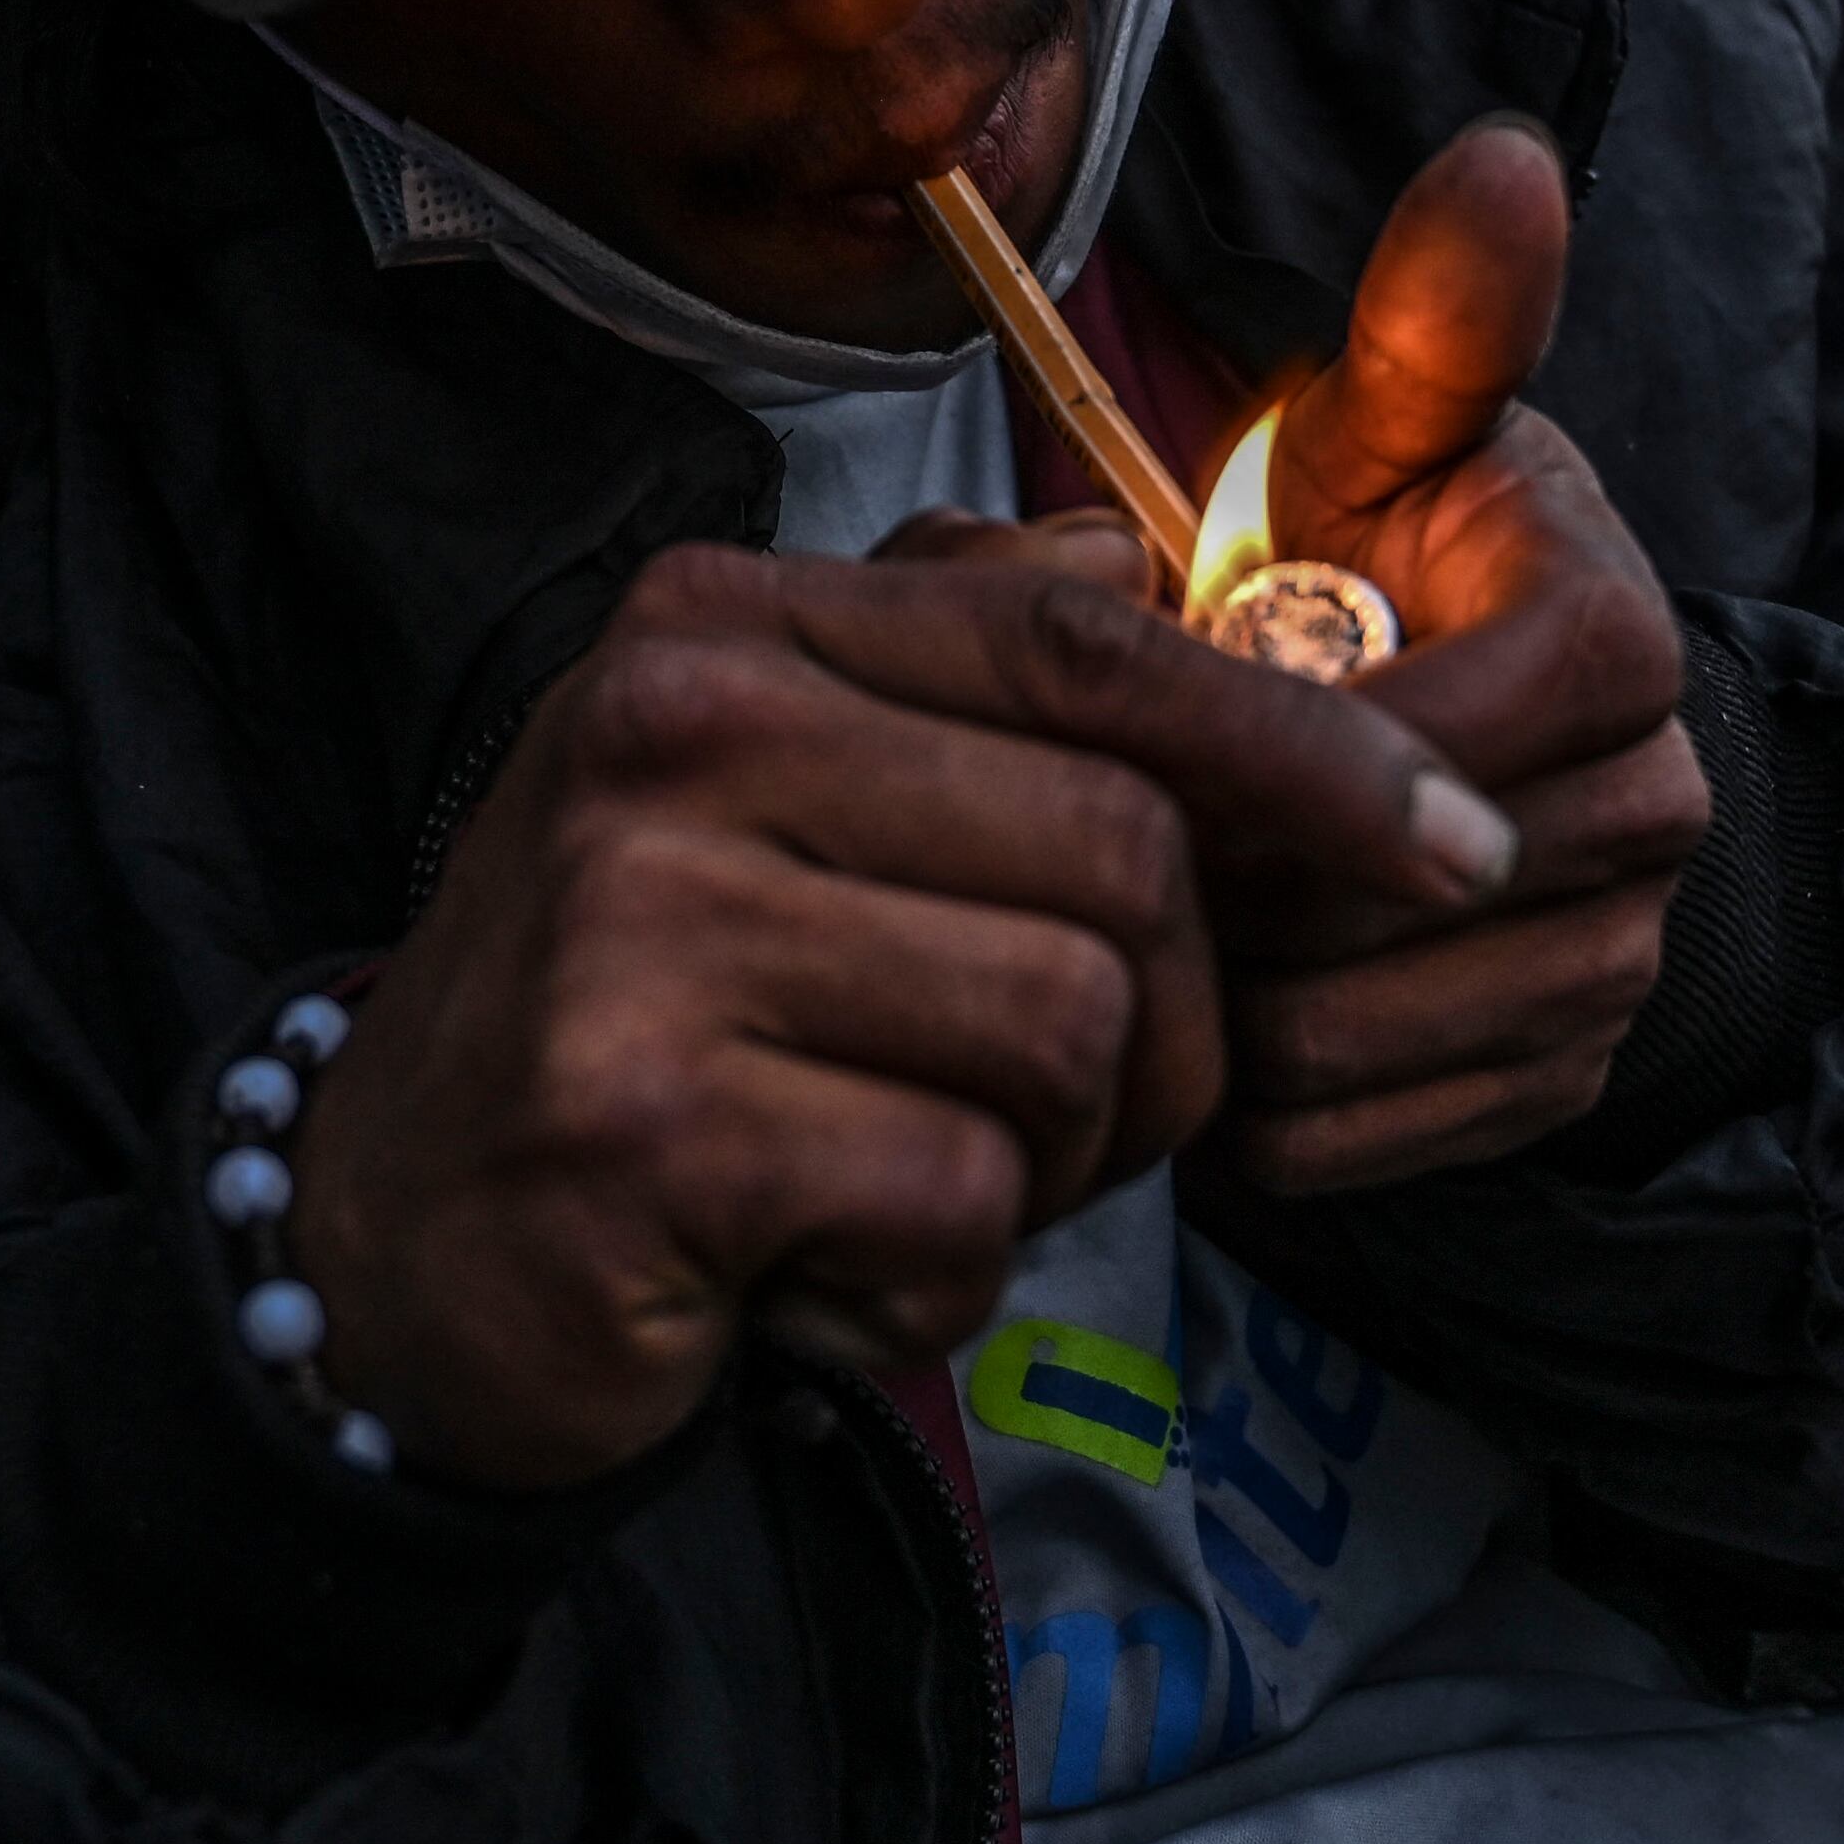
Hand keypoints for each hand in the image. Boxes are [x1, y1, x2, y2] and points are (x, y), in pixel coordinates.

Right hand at [289, 540, 1521, 1490]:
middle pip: (1127, 857)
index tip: (1454, 843)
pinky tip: (828, 1266)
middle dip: (1165, 1028)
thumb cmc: (641, 1013)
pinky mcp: (645, 1123)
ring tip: (911, 1178)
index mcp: (722, 629)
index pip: (1095, 647)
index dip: (1313, 749)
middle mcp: (672, 738)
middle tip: (1052, 1114)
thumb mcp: (765, 786)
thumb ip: (949, 661)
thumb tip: (1143, 575)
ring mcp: (643, 926)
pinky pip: (964, 1194)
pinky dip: (944, 1269)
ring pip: (1070, 1030)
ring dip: (1055, 1161)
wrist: (389, 1244)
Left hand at [1216, 122, 1711, 1193]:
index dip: (1267, 744)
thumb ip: (1433, 314)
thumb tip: (1502, 157)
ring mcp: (1617, 961)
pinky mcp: (1554, 1083)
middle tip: (1119, 812)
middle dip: (1220, 861)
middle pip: (1372, 896)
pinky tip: (1205, 1001)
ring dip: (1214, 988)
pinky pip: (1354, 1144)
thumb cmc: (1385, 557)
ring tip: (1154, 896)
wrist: (1450, 732)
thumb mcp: (1389, 427)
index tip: (1167, 714)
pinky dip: (1245, 1095)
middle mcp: (1656, 807)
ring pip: (1348, 1037)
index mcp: (1613, 634)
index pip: (1431, 737)